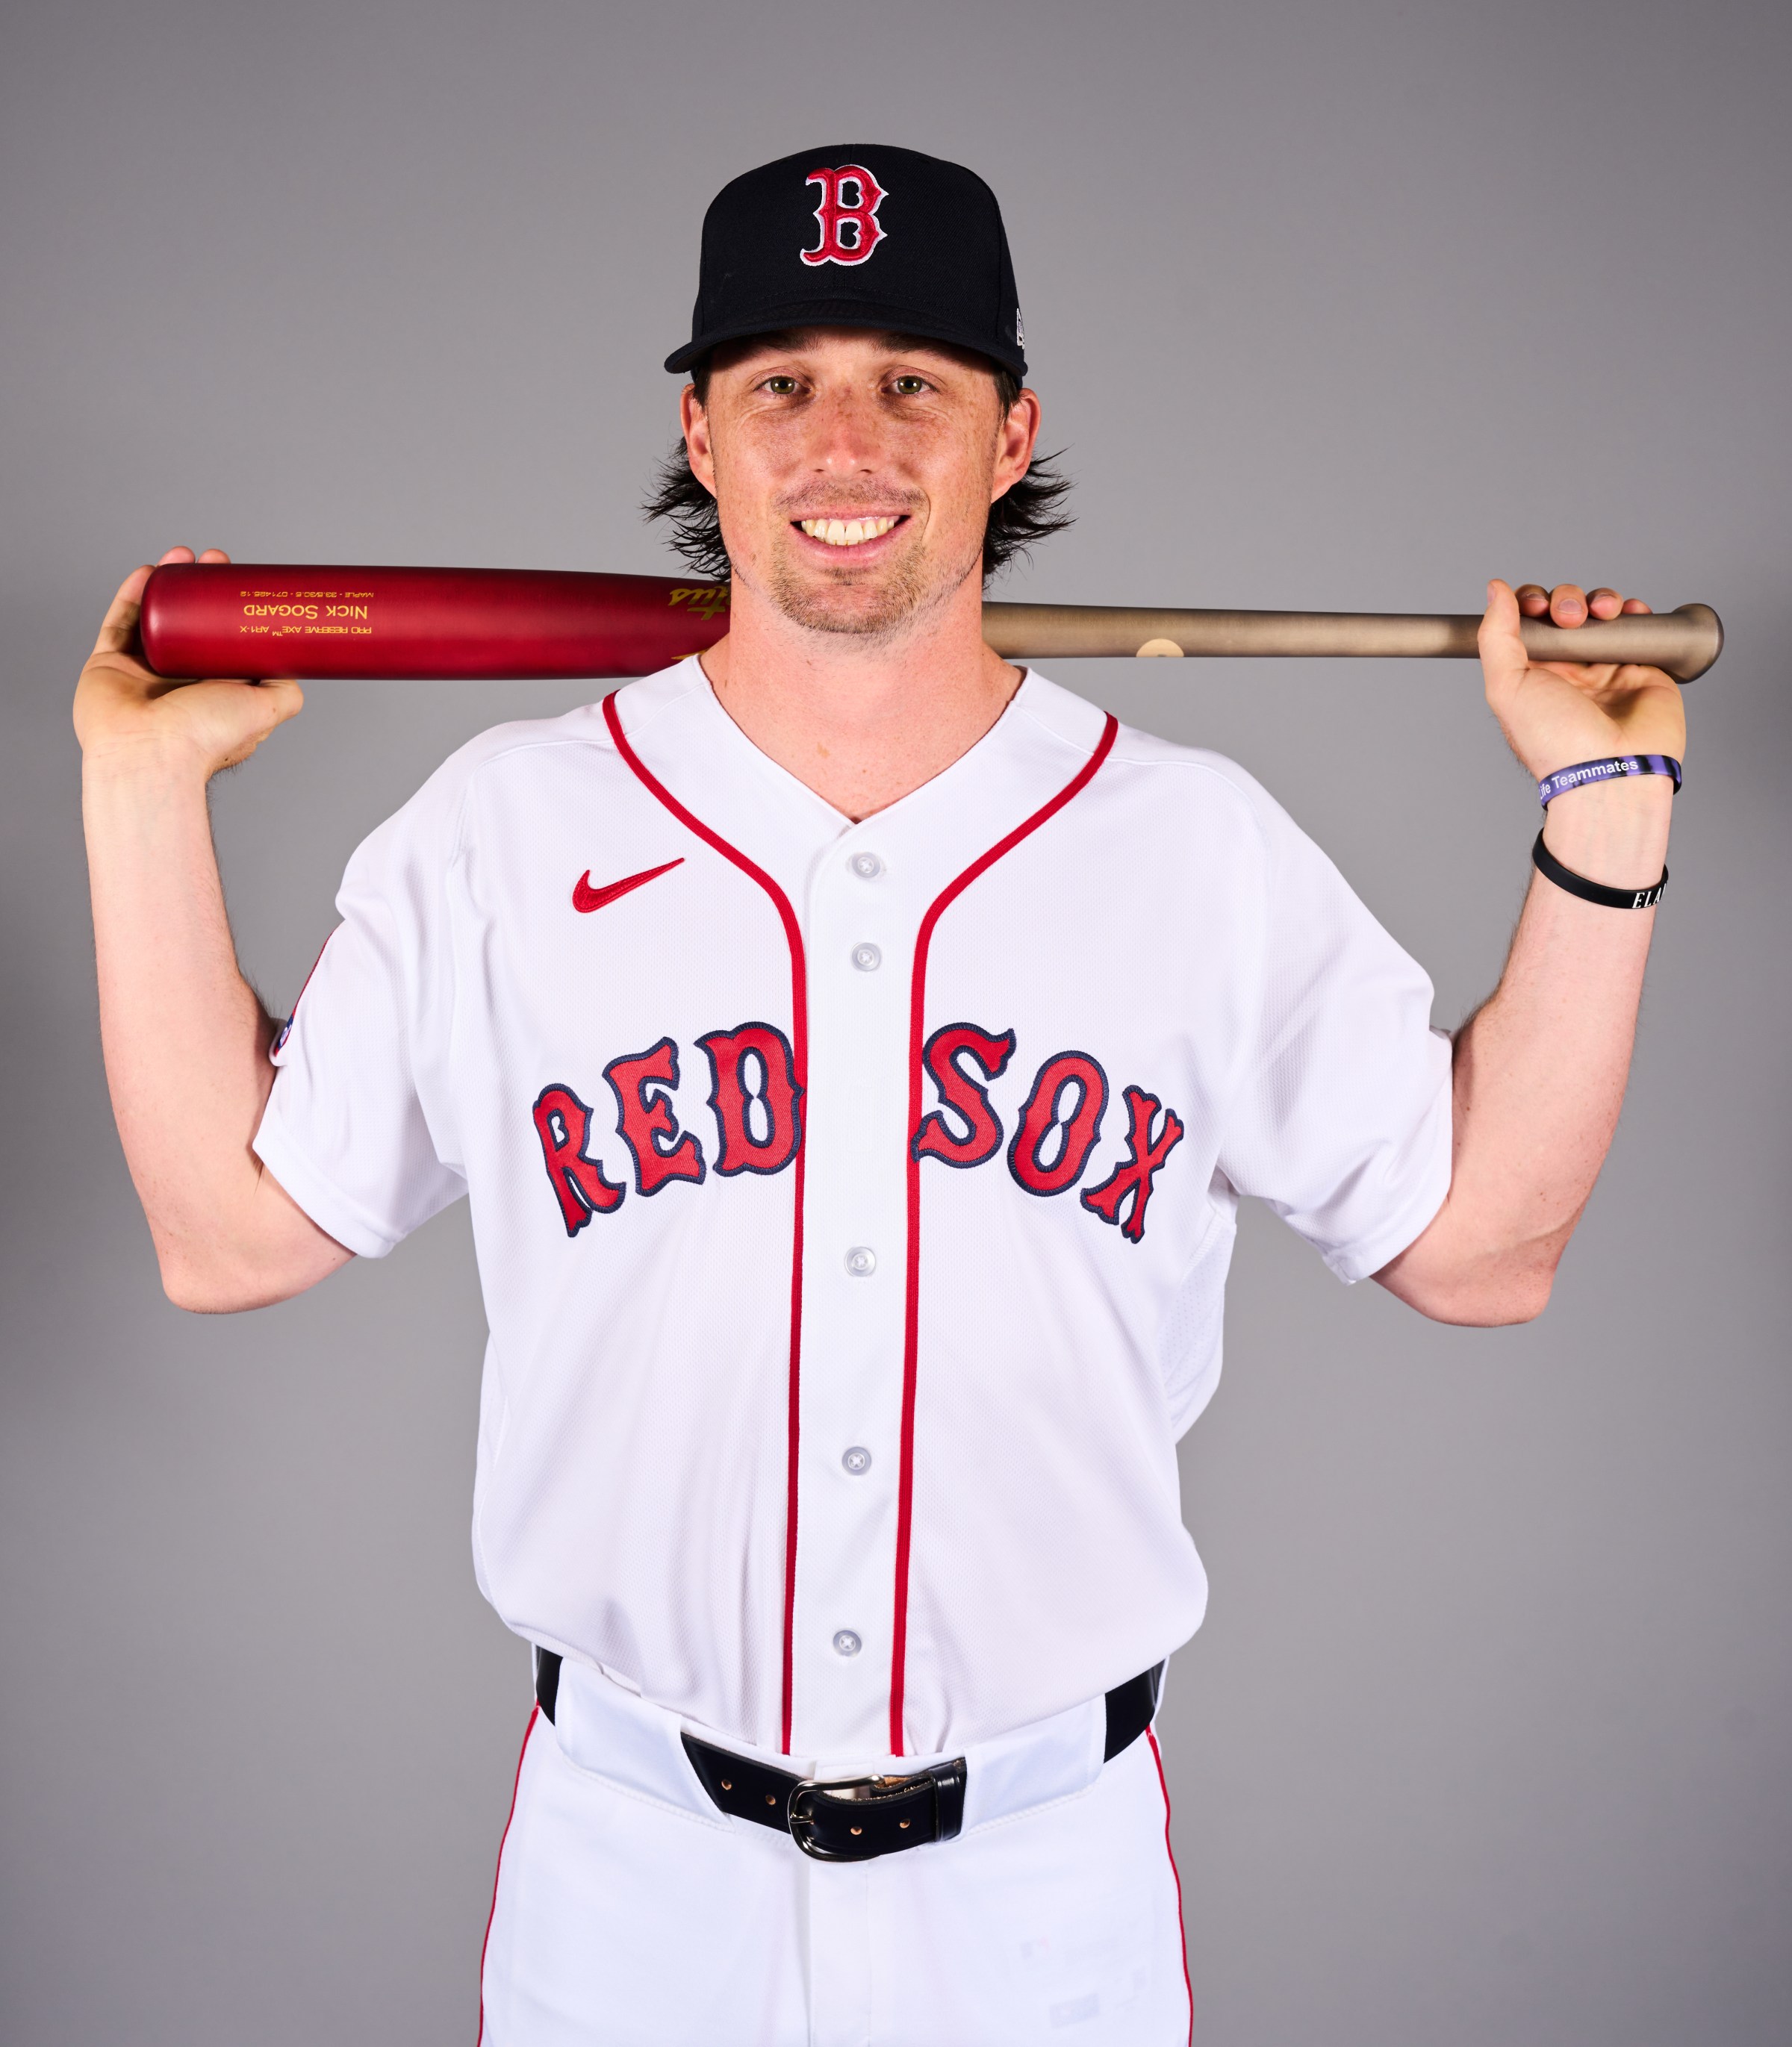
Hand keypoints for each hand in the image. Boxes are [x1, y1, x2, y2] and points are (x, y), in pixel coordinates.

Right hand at [74, 547, 303, 780]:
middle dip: (200, 588)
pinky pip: (118, 624)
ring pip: (153, 618)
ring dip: (167, 583)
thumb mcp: (267, 708)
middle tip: (216, 561)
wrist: (150, 754)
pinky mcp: (106, 667)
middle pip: (188, 623)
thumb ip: (285, 690)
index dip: (231, 610)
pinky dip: (132, 596)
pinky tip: (148, 571)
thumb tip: (298, 667)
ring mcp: (140, 674)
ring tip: (184, 555)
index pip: (223, 643)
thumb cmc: (206, 737)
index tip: (241, 582)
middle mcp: (177, 683)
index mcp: (212, 693)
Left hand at [1478, 579, 1685, 781]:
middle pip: (1565, 611)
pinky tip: (1628, 612)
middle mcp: (1567, 670)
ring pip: (1601, 614)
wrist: (1610, 770)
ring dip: (1600, 600)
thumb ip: (1496, 636)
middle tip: (1570, 616)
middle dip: (1567, 600)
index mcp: (1531, 674)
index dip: (1531, 602)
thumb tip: (1494, 589)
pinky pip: (1638, 629)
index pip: (1528, 622)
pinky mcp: (1642, 669)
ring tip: (1602, 612)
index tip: (1535, 604)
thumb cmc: (1555, 742)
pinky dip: (1635, 611)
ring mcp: (1605, 668)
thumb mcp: (1506, 687)